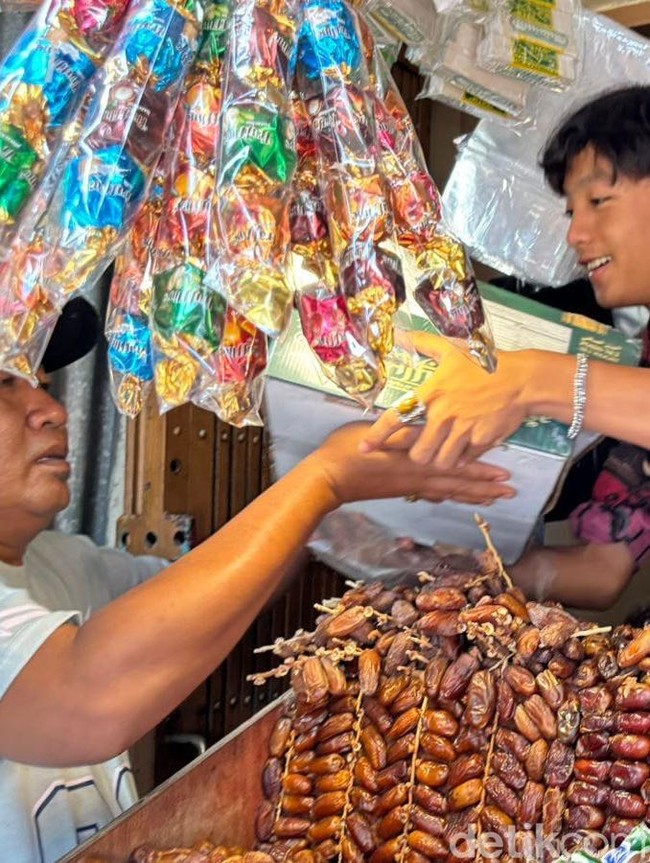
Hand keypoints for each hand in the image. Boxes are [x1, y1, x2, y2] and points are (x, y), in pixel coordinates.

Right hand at [308, 422, 514, 507]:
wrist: (327, 478)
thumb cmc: (349, 452)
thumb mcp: (381, 437)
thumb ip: (407, 435)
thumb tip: (434, 433)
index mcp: (416, 464)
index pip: (456, 469)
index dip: (482, 473)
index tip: (506, 477)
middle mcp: (417, 478)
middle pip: (458, 484)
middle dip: (485, 488)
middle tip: (511, 492)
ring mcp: (408, 487)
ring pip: (447, 492)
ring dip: (471, 495)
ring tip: (492, 498)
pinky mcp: (399, 490)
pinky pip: (430, 494)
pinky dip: (446, 495)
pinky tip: (451, 497)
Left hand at [360, 332, 531, 468]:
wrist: (521, 379)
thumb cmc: (485, 363)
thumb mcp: (451, 349)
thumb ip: (423, 343)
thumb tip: (402, 333)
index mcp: (431, 394)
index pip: (396, 419)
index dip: (377, 436)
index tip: (365, 448)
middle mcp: (443, 415)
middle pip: (418, 452)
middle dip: (418, 455)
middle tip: (423, 450)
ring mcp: (463, 430)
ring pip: (440, 461)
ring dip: (440, 460)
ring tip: (443, 452)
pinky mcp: (481, 441)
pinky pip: (463, 460)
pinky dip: (462, 459)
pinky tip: (464, 449)